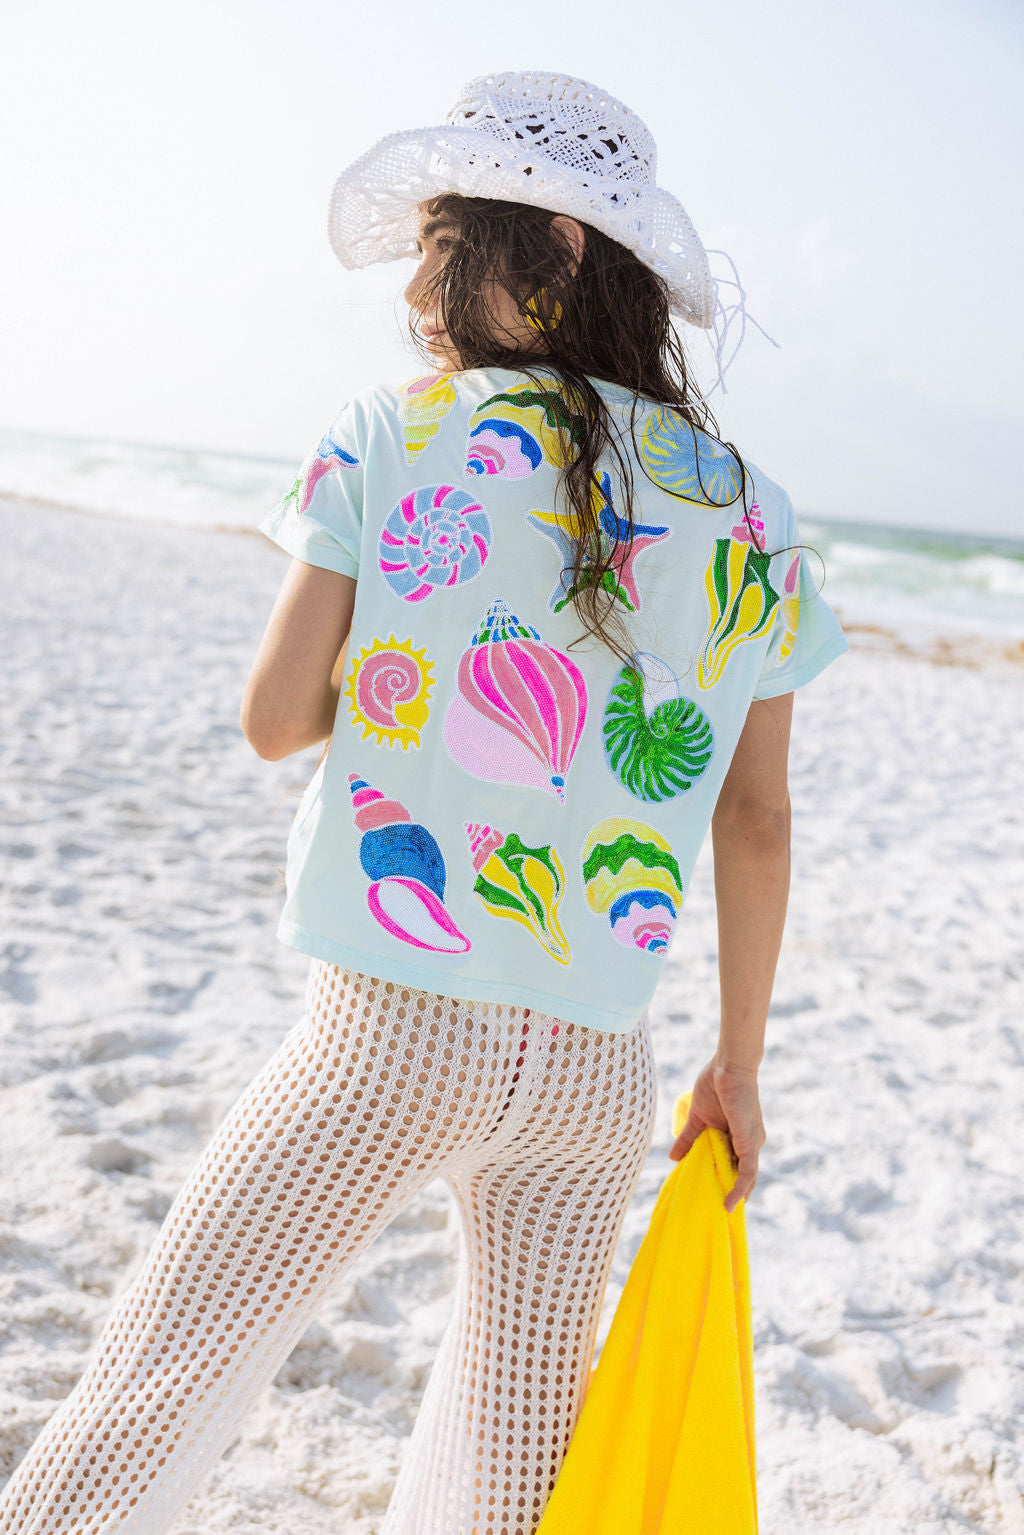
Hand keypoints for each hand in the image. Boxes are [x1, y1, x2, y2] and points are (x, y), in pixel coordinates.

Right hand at [668, 1058, 765, 1213]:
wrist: (728, 1067)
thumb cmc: (715, 1085)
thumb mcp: (698, 1118)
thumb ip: (687, 1138)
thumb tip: (672, 1158)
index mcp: (738, 1136)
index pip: (733, 1165)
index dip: (725, 1182)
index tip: (713, 1198)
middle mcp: (748, 1142)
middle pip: (742, 1176)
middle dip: (731, 1194)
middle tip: (716, 1212)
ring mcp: (751, 1143)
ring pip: (747, 1178)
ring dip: (735, 1196)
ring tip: (722, 1214)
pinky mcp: (750, 1143)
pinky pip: (747, 1173)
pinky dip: (739, 1189)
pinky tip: (730, 1204)